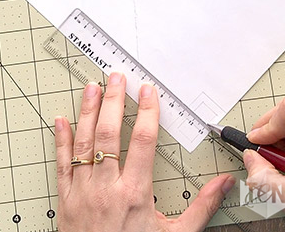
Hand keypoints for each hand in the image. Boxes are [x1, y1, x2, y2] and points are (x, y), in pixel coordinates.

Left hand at [54, 73, 235, 231]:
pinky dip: (61, 140)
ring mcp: (82, 193)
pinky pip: (61, 164)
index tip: (148, 92)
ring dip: (88, 112)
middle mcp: (106, 189)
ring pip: (83, 143)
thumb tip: (224, 184)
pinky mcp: (65, 200)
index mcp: (135, 194)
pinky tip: (61, 121)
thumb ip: (201, 208)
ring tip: (92, 88)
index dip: (147, 112)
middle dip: (114, 102)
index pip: (143, 142)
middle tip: (117, 77)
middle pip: (109, 135)